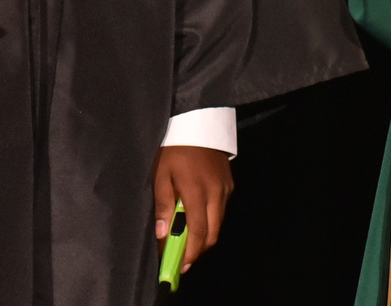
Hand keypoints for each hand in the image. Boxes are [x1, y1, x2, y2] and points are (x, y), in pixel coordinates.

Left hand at [152, 145, 233, 273]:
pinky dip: (210, 220)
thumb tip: (163, 233)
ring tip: (187, 239)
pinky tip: (197, 218)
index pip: (198, 232)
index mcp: (197, 192)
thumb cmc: (174, 148)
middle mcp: (216, 193)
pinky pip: (221, 210)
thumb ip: (162, 204)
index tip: (180, 266)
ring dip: (205, 235)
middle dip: (198, 250)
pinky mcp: (229, 184)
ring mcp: (225, 189)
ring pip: (218, 223)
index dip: (190, 253)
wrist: (197, 123)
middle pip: (212, 233)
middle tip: (183, 258)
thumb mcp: (161, 174)